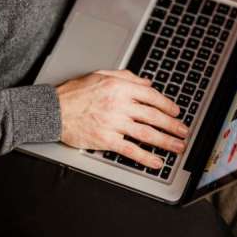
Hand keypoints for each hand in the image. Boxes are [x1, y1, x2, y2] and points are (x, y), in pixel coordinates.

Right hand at [56, 70, 189, 168]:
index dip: (167, 105)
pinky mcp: (106, 140)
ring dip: (166, 142)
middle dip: (172, 125)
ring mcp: (114, 123)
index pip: (152, 96)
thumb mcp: (101, 75)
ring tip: (178, 147)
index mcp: (120, 87)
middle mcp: (120, 105)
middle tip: (183, 132)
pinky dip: (145, 157)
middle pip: (154, 116)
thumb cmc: (75, 93)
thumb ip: (127, 77)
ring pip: (147, 133)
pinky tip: (156, 162)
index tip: (176, 112)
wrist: (53, 110)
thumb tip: (147, 83)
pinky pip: (130, 150)